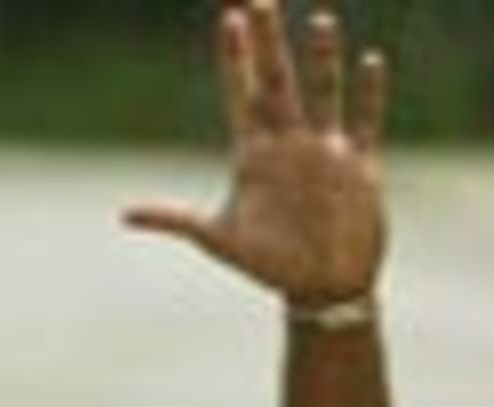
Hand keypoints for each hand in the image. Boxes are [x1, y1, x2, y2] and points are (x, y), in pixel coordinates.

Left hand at [124, 1, 388, 306]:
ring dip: (322, 60)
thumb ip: (176, 220)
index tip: (229, 19)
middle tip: (260, 2)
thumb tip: (124, 215)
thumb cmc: (270, 268)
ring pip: (323, 93)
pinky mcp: (359, 167)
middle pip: (278, 83)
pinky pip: (365, 121)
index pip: (241, 96)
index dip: (235, 59)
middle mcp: (289, 145)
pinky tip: (370, 62)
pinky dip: (368, 95)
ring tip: (320, 22)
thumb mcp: (220, 240)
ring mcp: (325, 152)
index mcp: (255, 157)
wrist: (320, 290)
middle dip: (269, 44)